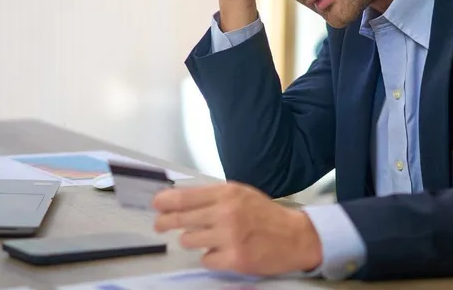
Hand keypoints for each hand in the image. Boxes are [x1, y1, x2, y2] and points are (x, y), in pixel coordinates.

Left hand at [152, 181, 322, 275]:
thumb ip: (213, 197)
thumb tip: (180, 200)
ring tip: (207, 237)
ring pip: (189, 240)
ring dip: (192, 240)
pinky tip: (222, 251)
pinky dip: (210, 256)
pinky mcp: (234, 260)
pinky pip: (205, 259)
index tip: (156, 204)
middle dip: (165, 222)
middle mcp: (226, 213)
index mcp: (227, 193)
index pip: (185, 197)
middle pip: (181, 219)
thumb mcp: (240, 194)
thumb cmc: (265, 214)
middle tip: (160, 225)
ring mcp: (229, 238)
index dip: (165, 201)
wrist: (296, 237)